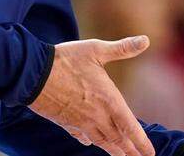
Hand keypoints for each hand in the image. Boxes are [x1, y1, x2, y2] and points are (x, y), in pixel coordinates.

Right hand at [28, 35, 154, 155]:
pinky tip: (91, 142)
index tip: (150, 153)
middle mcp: (97, 116)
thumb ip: (122, 48)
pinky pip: (82, 137)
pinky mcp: (66, 123)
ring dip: (114, 150)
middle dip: (131, 151)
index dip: (142, 142)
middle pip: (118, 139)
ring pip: (102, 141)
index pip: (131, 127)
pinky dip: (90, 141)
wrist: (33, 73)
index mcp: (109, 100)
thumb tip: (145, 40)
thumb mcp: (95, 49)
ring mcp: (81, 122)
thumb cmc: (66, 60)